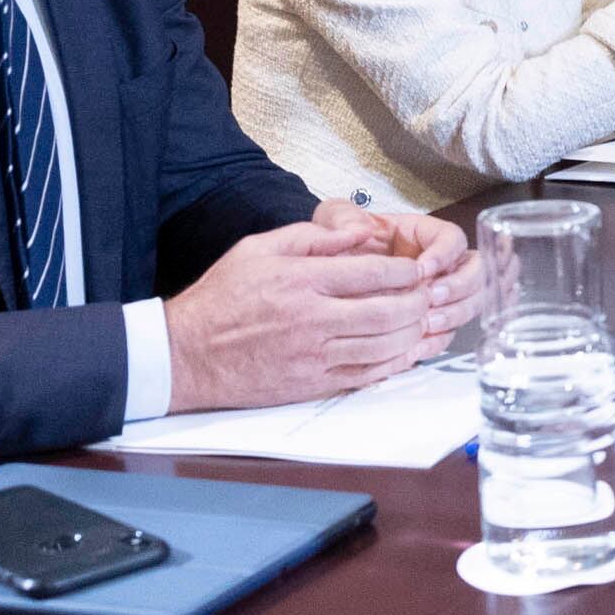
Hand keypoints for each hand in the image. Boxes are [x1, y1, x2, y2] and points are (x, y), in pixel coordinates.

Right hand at [162, 212, 471, 411]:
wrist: (186, 354)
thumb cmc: (223, 296)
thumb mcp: (259, 248)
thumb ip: (315, 236)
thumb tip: (365, 231)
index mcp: (302, 281)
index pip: (374, 273)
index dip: (407, 271)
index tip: (417, 268)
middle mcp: (312, 319)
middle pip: (389, 312)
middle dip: (419, 302)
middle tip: (428, 294)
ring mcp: (314, 355)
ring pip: (385, 346)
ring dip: (413, 332)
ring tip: (422, 319)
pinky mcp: (313, 383)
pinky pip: (368, 374)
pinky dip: (396, 363)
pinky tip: (407, 350)